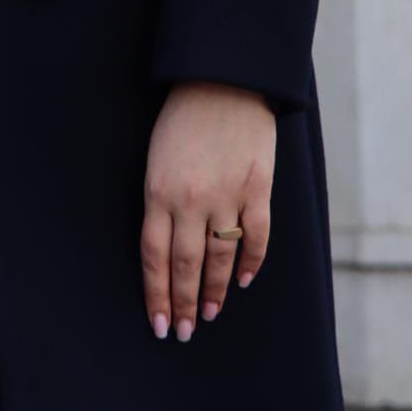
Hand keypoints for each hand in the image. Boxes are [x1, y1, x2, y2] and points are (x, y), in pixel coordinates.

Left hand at [140, 80, 274, 341]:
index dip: (157, 295)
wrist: (222, 78)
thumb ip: (160, 199)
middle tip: (184, 333)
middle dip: (184, 304)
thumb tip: (166, 245)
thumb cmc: (182, 114)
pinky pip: (255, 238)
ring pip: (220, 259)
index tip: (159, 324)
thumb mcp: (156, 155)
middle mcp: (190, 200)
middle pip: (186, 266)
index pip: (154, 257)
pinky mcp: (257, 188)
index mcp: (158, 190)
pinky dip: (250, 263)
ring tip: (209, 314)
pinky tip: (241, 280)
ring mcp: (227, 195)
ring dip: (215, 292)